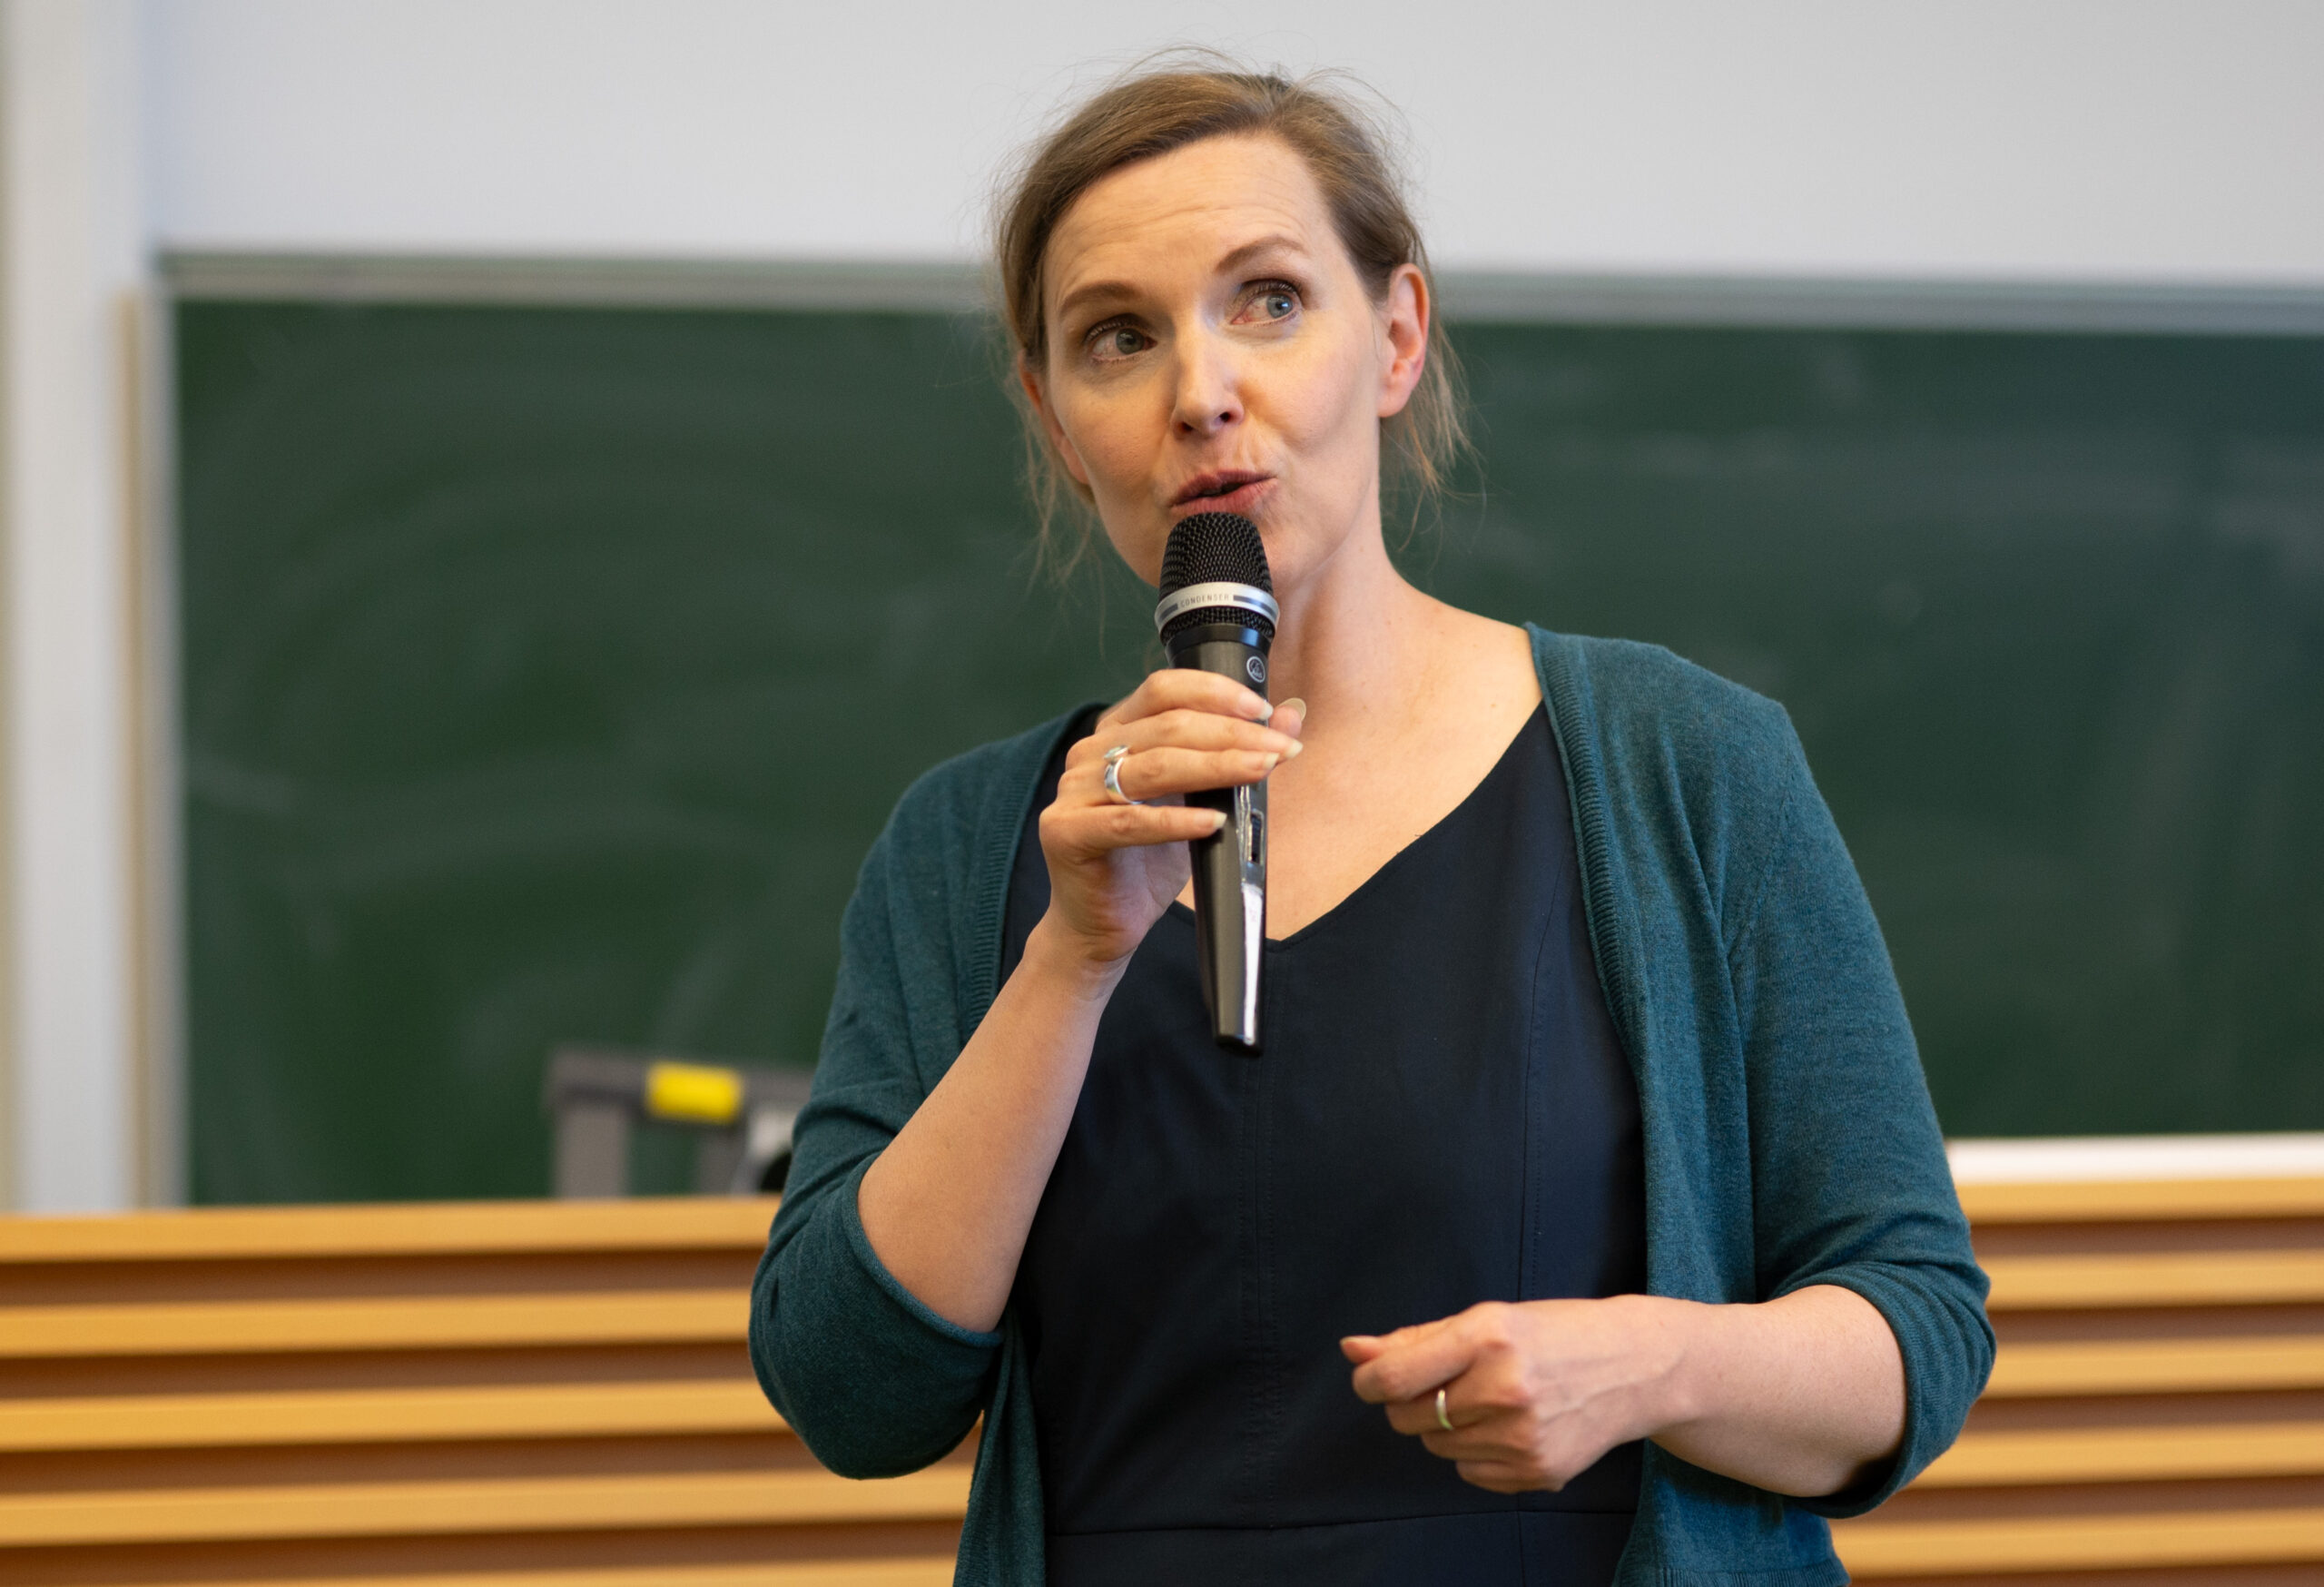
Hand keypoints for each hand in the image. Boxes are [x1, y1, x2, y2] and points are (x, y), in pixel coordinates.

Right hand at [1036, 672, 1302, 966]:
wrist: (1103, 924)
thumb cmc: (1147, 862)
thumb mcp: (1201, 803)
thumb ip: (1237, 757)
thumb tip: (1288, 720)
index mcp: (1117, 733)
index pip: (1164, 690)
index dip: (1215, 693)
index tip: (1263, 711)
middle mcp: (1090, 754)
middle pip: (1168, 727)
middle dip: (1232, 736)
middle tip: (1277, 750)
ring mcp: (1073, 792)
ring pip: (1154, 767)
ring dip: (1215, 768)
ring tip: (1259, 772)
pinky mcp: (1067, 832)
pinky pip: (1130, 821)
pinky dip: (1176, 821)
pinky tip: (1213, 821)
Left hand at [1342, 1297, 1680, 1493]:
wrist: (1634, 1368)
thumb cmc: (1554, 1333)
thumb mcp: (1485, 1319)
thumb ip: (1414, 1339)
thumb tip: (1352, 1350)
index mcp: (1487, 1337)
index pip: (1395, 1378)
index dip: (1370, 1382)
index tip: (1373, 1379)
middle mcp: (1505, 1389)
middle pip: (1408, 1417)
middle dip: (1411, 1402)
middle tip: (1449, 1382)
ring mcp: (1523, 1437)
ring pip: (1436, 1446)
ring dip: (1447, 1426)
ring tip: (1490, 1400)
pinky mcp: (1538, 1472)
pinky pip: (1469, 1472)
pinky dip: (1476, 1452)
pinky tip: (1510, 1426)